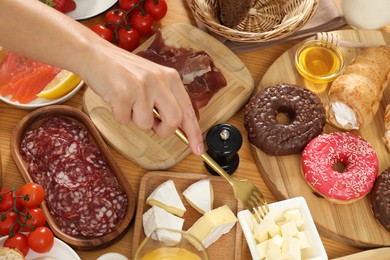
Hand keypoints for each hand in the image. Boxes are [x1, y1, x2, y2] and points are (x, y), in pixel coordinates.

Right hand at [80, 42, 203, 154]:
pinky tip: (114, 98)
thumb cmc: (122, 70)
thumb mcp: (151, 79)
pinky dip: (118, 115)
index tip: (197, 148)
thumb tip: (174, 125)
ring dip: (134, 119)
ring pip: (146, 124)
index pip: (188, 110)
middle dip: (164, 130)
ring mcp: (141, 87)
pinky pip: (124, 120)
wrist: (93, 53)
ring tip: (126, 101)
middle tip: (154, 126)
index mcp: (170, 77)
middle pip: (174, 120)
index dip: (194, 132)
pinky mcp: (123, 94)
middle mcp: (159, 81)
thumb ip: (164, 99)